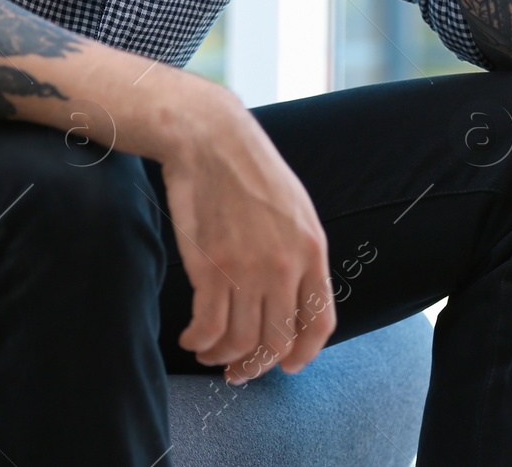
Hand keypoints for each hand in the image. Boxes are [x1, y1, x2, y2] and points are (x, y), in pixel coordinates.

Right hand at [157, 76, 336, 383]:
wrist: (211, 139)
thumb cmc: (250, 169)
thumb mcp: (295, 208)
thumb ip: (300, 252)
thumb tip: (294, 295)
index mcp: (312, 250)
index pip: (319, 323)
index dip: (303, 354)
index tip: (286, 365)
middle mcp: (285, 266)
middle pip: (277, 341)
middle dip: (256, 365)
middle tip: (238, 371)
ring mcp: (247, 269)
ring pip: (240, 341)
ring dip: (222, 358)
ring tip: (208, 353)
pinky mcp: (210, 268)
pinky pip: (209, 327)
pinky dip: (199, 341)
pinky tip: (192, 337)